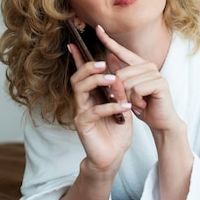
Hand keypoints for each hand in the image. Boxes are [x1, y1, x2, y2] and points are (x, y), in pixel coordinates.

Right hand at [68, 43, 132, 173]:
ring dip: (96, 82)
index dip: (77, 58)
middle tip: (103, 63)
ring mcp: (81, 113)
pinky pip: (94, 111)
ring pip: (80, 90)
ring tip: (113, 79)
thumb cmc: (116, 131)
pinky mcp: (83, 125)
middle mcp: (82, 102)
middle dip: (88, 67)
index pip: (82, 73)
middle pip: (77, 78)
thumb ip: (119, 89)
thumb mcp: (121, 105)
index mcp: (90, 95)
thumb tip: (118, 69)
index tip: (75, 42)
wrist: (112, 157)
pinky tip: (124, 106)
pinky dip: (110, 106)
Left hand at [95, 25, 182, 133]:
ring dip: (128, 98)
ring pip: (126, 82)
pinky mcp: (160, 82)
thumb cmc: (144, 106)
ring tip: (137, 103)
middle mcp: (148, 65)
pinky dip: (135, 100)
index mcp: (139, 64)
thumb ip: (119, 75)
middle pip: (119, 73)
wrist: (161, 122)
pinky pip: (136, 89)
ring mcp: (155, 72)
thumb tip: (108, 57)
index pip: (121, 50)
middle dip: (120, 92)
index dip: (108, 40)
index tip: (98, 29)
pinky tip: (143, 104)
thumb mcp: (127, 91)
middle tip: (129, 101)